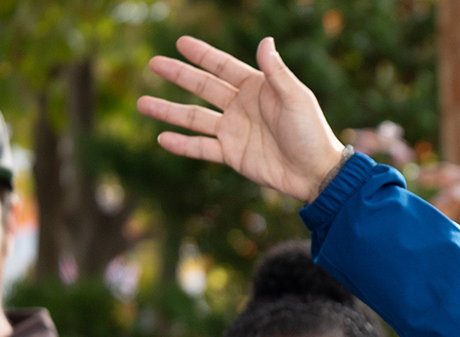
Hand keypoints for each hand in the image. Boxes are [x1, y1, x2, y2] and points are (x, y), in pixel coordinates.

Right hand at [138, 36, 345, 202]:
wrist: (316, 173)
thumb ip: (276, 72)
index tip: (181, 42)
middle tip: (153, 64)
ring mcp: (235, 131)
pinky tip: (162, 138)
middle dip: (179, 75)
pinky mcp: (232, 155)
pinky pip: (202, 148)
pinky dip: (182, 144)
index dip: (203, 55)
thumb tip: (265, 41)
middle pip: (203, 87)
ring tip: (142, 103)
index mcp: (258, 88)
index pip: (224, 67)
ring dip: (169, 111)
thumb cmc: (311, 133)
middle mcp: (242, 107)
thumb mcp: (296, 98)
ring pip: (195, 117)